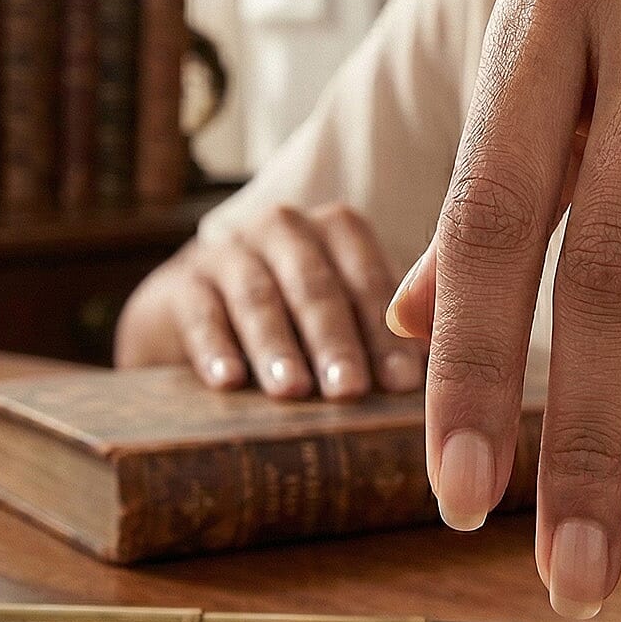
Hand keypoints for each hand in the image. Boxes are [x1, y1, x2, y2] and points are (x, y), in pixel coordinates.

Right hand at [114, 202, 425, 398]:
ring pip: (258, 296)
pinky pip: (200, 312)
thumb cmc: (294, 325)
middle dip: (335, 339)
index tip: (401, 384)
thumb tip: (440, 393)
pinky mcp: (180, 285)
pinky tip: (228, 381)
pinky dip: (215, 345)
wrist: (192, 318)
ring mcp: (229, 252)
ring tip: (293, 391)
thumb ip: (381, 339)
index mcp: (336, 231)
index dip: (384, 330)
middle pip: (316, 284)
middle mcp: (285, 229)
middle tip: (350, 390)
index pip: (367, 276)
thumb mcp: (337, 321)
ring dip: (277, 345)